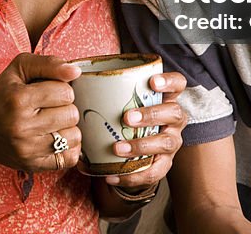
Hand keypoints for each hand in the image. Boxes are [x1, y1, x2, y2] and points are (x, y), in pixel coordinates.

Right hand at [0, 53, 82, 172]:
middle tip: (49, 108)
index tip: (50, 92)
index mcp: (18, 99)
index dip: (61, 89)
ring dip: (67, 128)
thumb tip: (75, 71)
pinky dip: (67, 147)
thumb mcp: (18, 69)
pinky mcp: (33, 165)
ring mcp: (28, 150)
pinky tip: (54, 138)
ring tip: (51, 123)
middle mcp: (22, 126)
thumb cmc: (2, 96)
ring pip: (74, 136)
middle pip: (71, 114)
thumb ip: (47, 63)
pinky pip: (69, 158)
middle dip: (64, 108)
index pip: (65, 92)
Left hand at [104, 71, 187, 189]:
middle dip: (151, 115)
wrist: (131, 150)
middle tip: (126, 118)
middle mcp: (173, 119)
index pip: (178, 84)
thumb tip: (73, 74)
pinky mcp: (164, 164)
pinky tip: (112, 176)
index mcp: (166, 98)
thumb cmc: (123, 114)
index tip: (152, 82)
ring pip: (166, 143)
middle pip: (174, 113)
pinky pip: (154, 172)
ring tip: (117, 148)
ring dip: (142, 145)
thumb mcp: (121, 99)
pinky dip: (132, 176)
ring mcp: (172, 141)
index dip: (169, 81)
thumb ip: (106, 87)